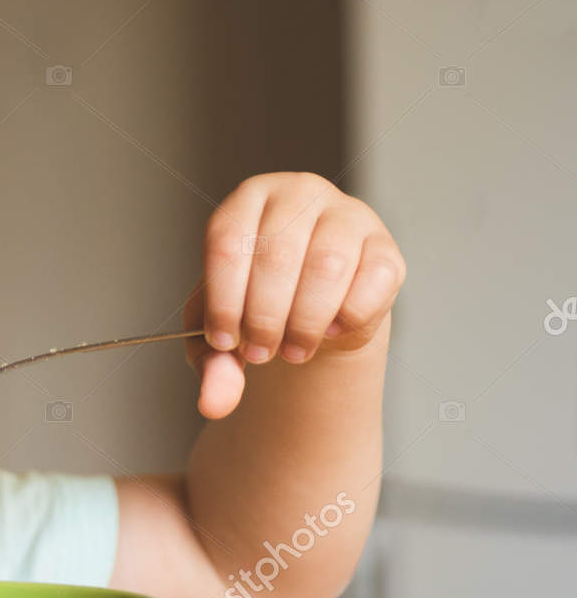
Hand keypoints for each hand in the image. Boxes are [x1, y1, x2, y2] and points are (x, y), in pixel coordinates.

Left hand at [183, 172, 405, 418]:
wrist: (310, 311)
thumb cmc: (255, 305)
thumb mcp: (220, 330)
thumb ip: (211, 362)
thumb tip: (214, 403)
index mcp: (247, 200)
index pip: (228, 242)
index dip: (225, 300)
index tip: (225, 341)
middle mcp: (299, 194)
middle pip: (277, 255)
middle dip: (264, 317)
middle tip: (260, 353)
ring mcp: (348, 214)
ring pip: (327, 266)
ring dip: (305, 322)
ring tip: (291, 350)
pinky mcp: (385, 247)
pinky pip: (373, 282)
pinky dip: (347, 317)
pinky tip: (330, 331)